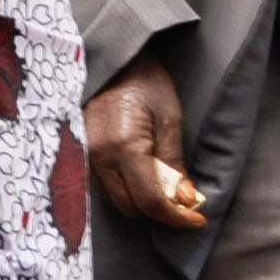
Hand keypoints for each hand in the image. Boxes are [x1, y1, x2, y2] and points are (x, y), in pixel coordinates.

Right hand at [85, 55, 208, 229]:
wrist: (114, 60)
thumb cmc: (146, 82)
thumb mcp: (170, 119)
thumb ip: (174, 163)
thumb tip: (186, 200)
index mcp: (124, 146)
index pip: (150, 200)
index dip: (176, 217)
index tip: (197, 219)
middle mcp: (99, 157)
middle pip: (130, 207)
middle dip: (159, 211)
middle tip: (184, 202)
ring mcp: (86, 156)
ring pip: (116, 200)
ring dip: (143, 201)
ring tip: (167, 187)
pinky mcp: (83, 153)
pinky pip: (105, 186)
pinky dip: (128, 189)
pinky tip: (145, 177)